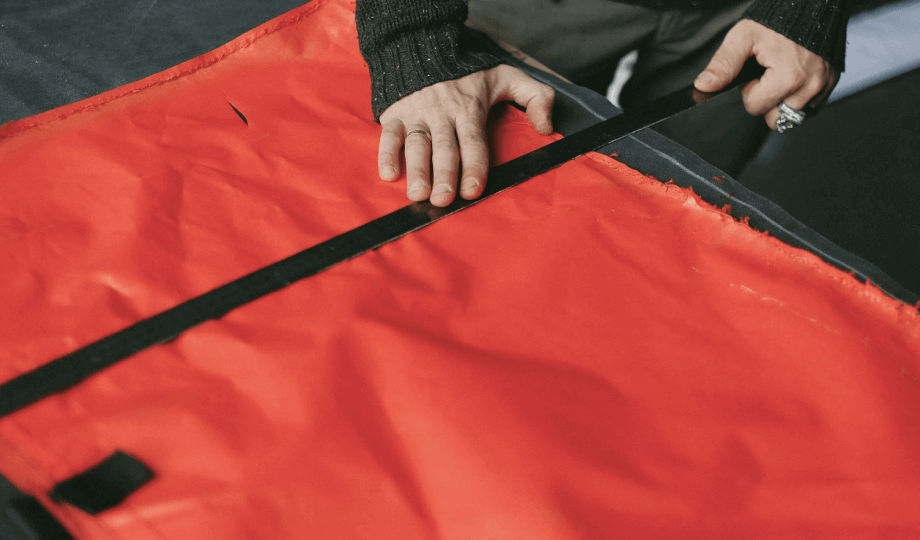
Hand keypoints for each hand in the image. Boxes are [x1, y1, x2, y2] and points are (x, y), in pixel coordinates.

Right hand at [378, 64, 554, 206]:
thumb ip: (536, 97)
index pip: (473, 141)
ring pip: (417, 145)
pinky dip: (387, 154)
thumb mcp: (507, 75)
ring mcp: (416, 113)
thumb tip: (546, 127)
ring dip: (417, 170)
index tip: (473, 190)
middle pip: (444, 149)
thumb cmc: (468, 69)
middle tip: (443, 199)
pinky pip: (389, 135)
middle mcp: (442, 113)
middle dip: (444, 175)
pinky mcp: (394, 113)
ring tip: (418, 193)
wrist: (423, 44)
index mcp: (469, 108)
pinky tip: (390, 174)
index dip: (474, 166)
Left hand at [694, 19, 838, 129]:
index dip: (749, 90)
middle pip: (774, 118)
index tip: (756, 71)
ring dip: (782, 100)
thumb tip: (703, 86)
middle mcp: (810, 86)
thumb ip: (723, 64)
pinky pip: (809, 107)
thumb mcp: (743, 37)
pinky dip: (799, 97)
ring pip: (792, 116)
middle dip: (766, 100)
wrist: (811, 5)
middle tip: (769, 73)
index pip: (755, 108)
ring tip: (782, 75)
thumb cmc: (777, 19)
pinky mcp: (831, 84)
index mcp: (789, 78)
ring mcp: (823, 86)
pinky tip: (795, 77)